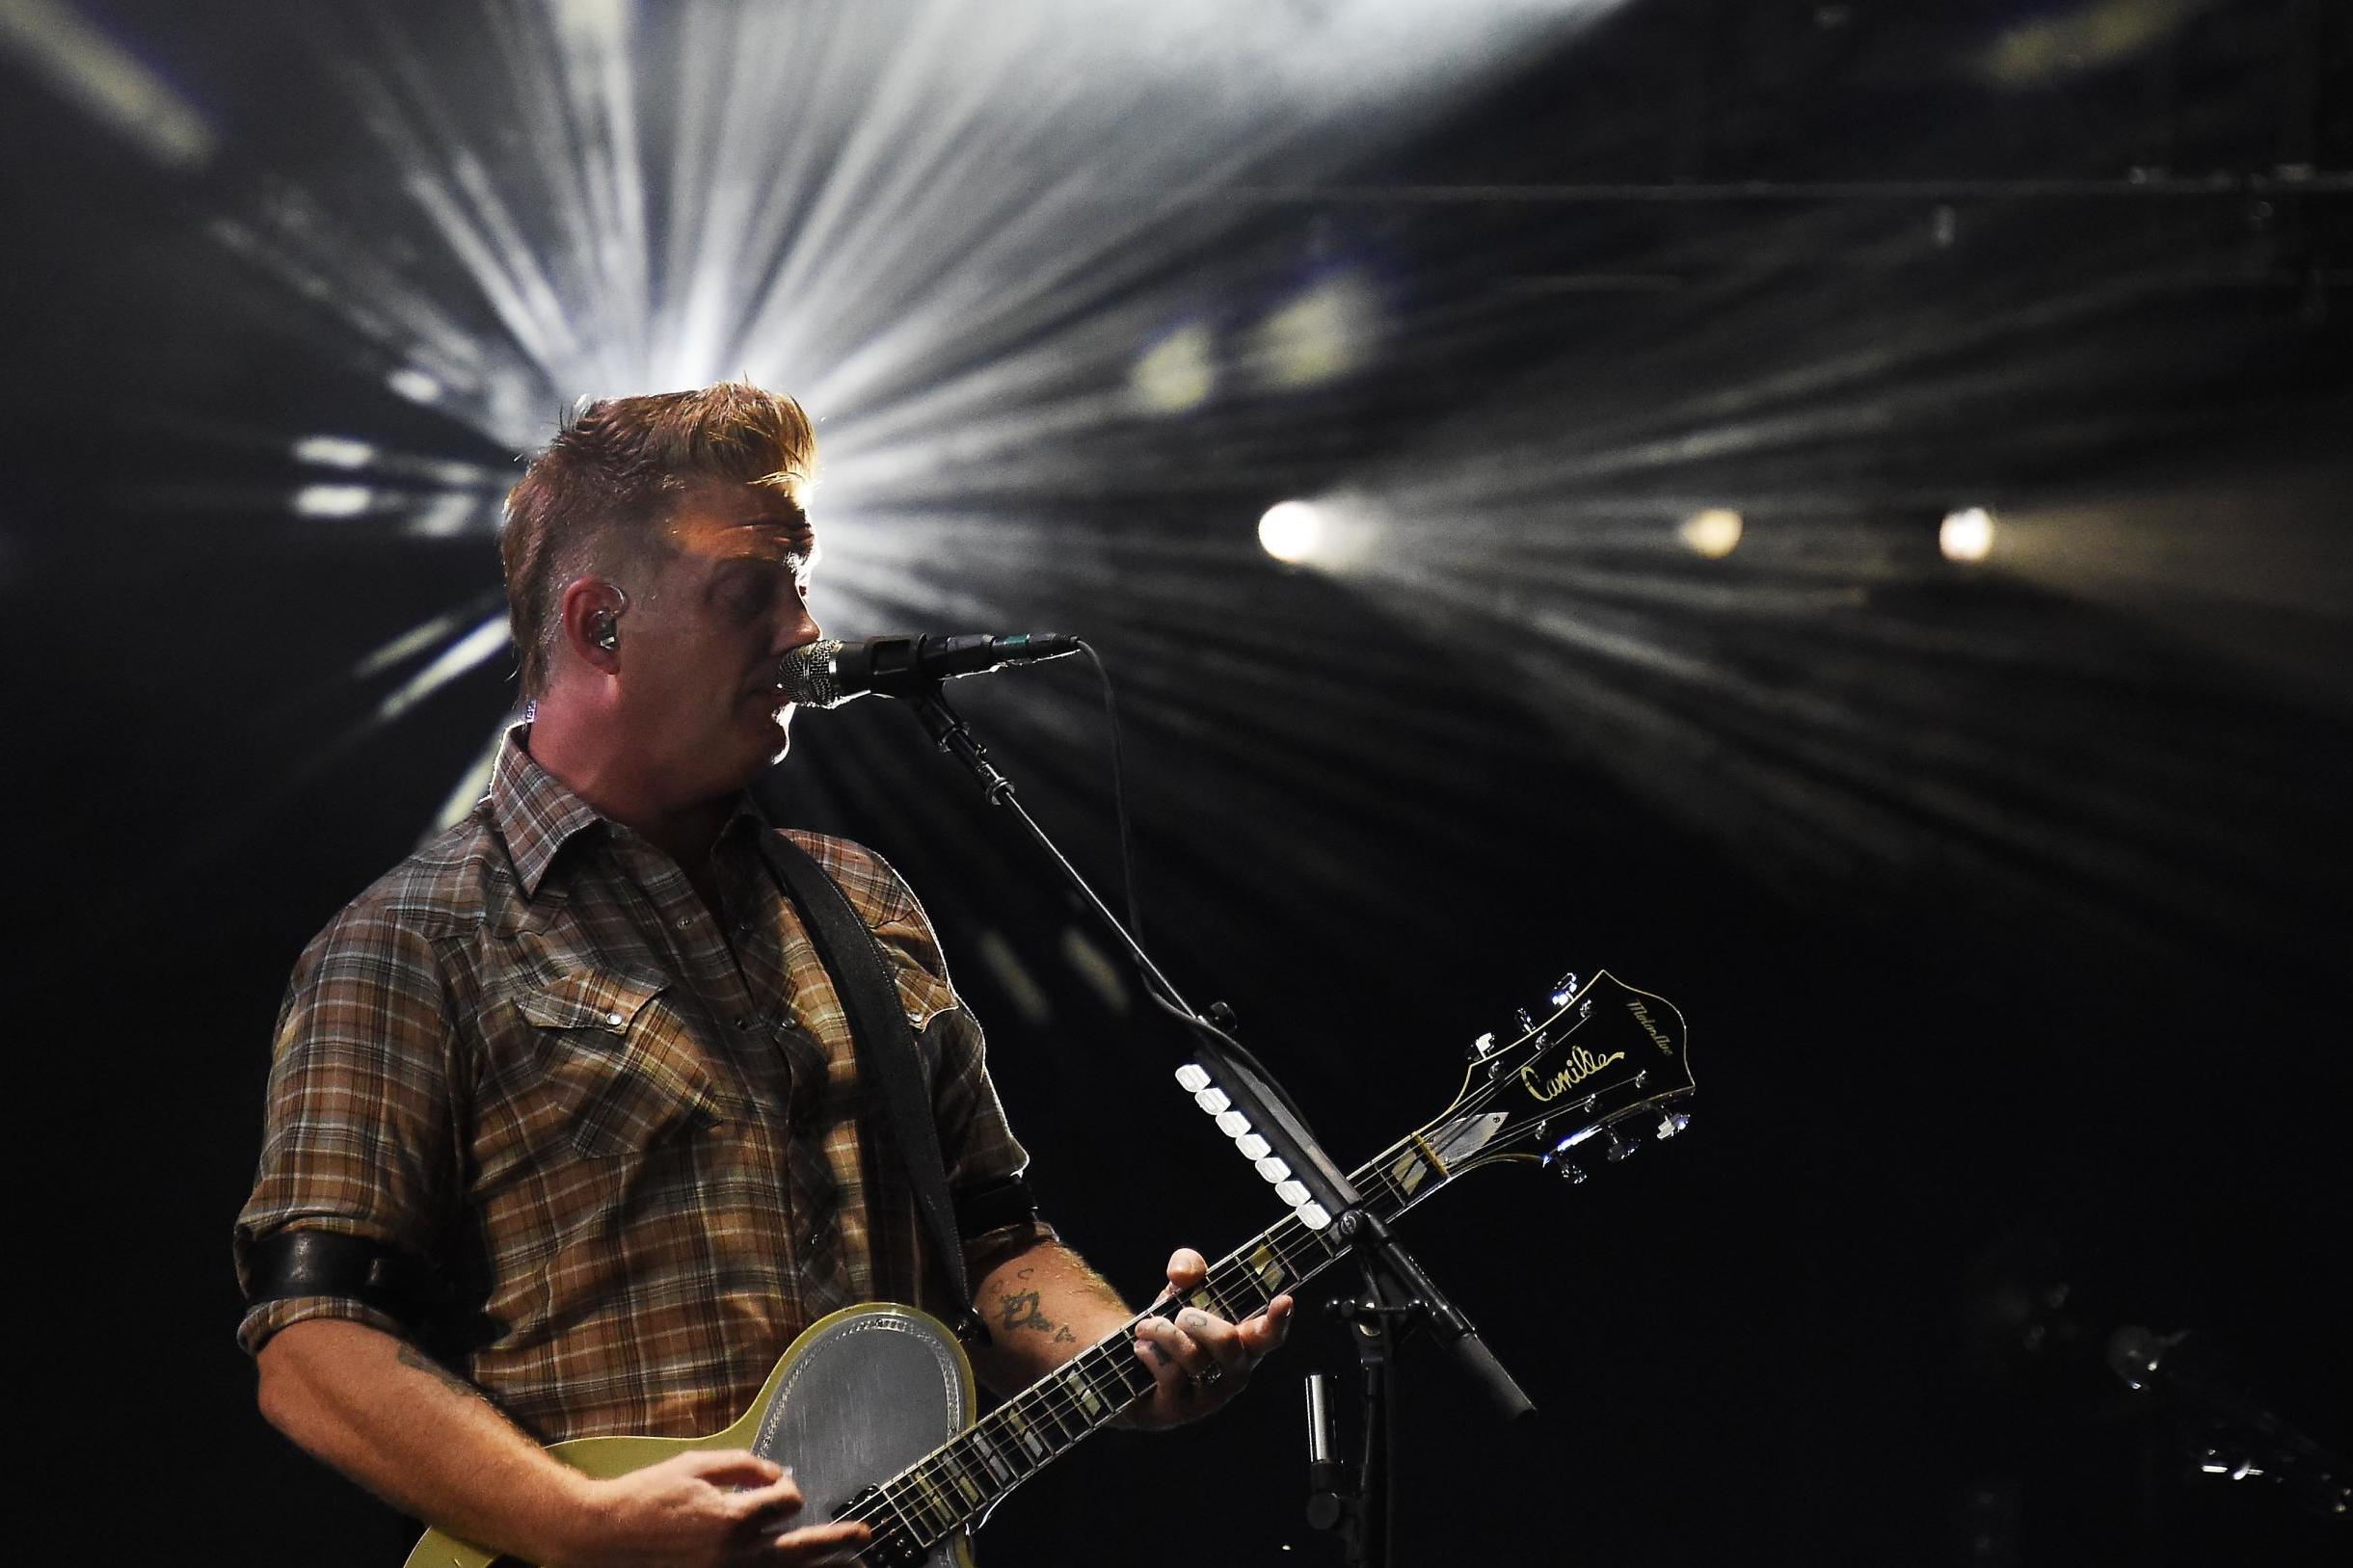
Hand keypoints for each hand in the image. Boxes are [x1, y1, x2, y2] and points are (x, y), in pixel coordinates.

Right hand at [555, 1449, 869, 1566]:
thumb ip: (742, 1466)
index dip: (787, 1489)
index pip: (787, 1503)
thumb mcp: (695, 1466)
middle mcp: (733, 1555)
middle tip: (864, 1535)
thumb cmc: (645, 1497)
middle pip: (800, 1548)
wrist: (599, 1538)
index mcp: (731, 1519)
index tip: (776, 1487)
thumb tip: (777, 1473)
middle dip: (836, 1541)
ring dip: (818, 1565)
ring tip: (850, 1564)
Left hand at [1124, 1247, 1293, 1429]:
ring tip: (1147, 1327)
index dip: (1279, 1319)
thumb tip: (1183, 1273)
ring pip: (1194, 1357)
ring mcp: (1209, 1397)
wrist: (1133, 1370)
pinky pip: (1169, 1374)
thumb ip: (1188, 1267)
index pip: (1270, 1335)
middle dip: (1197, 1319)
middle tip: (1179, 1314)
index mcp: (1243, 1344)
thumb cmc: (1171, 1329)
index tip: (1283, 1301)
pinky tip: (1142, 1348)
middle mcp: (1234, 1374)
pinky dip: (1150, 1351)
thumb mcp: (1181, 1291)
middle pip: (1228, 1342)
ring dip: (1164, 1332)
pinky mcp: (1180, 1411)